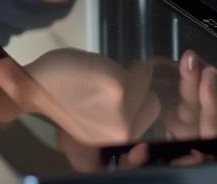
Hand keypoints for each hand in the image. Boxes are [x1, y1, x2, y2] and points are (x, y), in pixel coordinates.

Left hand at [28, 47, 216, 169]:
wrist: (36, 85)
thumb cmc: (60, 105)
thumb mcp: (86, 138)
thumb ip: (114, 145)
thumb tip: (146, 149)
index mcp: (115, 147)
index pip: (152, 144)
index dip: (172, 141)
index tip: (180, 137)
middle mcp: (122, 138)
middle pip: (154, 107)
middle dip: (139, 95)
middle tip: (113, 91)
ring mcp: (122, 114)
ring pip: (149, 89)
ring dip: (135, 79)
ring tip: (108, 81)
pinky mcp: (120, 88)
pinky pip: (143, 72)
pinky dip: (136, 66)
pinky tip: (113, 69)